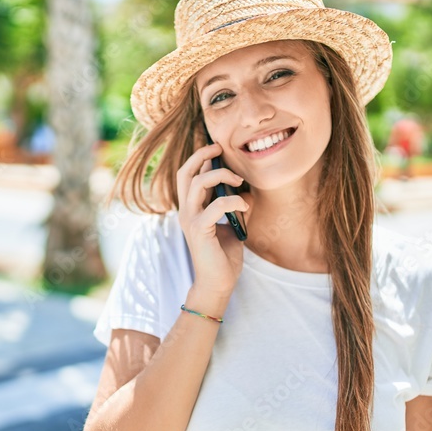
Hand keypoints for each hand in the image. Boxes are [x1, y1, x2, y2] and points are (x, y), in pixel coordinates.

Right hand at [176, 141, 248, 297]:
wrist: (218, 283)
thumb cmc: (223, 256)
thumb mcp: (231, 225)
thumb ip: (233, 207)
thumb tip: (246, 190)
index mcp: (192, 208)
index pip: (189, 175)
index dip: (200, 158)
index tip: (218, 150)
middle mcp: (186, 211)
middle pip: (185, 173)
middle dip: (202, 155)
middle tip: (219, 148)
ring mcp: (190, 220)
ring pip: (197, 183)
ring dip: (220, 175)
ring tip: (239, 180)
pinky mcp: (200, 231)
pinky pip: (215, 206)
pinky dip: (232, 201)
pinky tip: (245, 207)